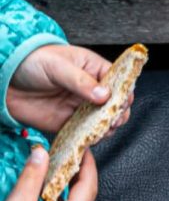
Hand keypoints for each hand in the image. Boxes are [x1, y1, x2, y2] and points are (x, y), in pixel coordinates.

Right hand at [0, 145, 97, 200]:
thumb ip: (30, 179)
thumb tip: (40, 154)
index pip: (89, 186)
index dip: (88, 165)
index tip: (83, 149)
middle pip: (86, 197)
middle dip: (81, 175)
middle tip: (73, 157)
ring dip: (70, 190)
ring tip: (60, 174)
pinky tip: (47, 198)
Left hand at [8, 45, 131, 133]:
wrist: (7, 79)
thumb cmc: (36, 61)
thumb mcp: (60, 66)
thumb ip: (81, 81)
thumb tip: (104, 94)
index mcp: (95, 69)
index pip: (118, 81)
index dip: (124, 92)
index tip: (123, 102)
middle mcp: (91, 89)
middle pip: (114, 103)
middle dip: (117, 113)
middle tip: (112, 120)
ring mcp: (79, 107)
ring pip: (101, 120)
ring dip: (105, 127)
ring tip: (102, 131)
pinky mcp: (65, 123)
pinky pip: (81, 133)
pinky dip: (87, 138)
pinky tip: (89, 139)